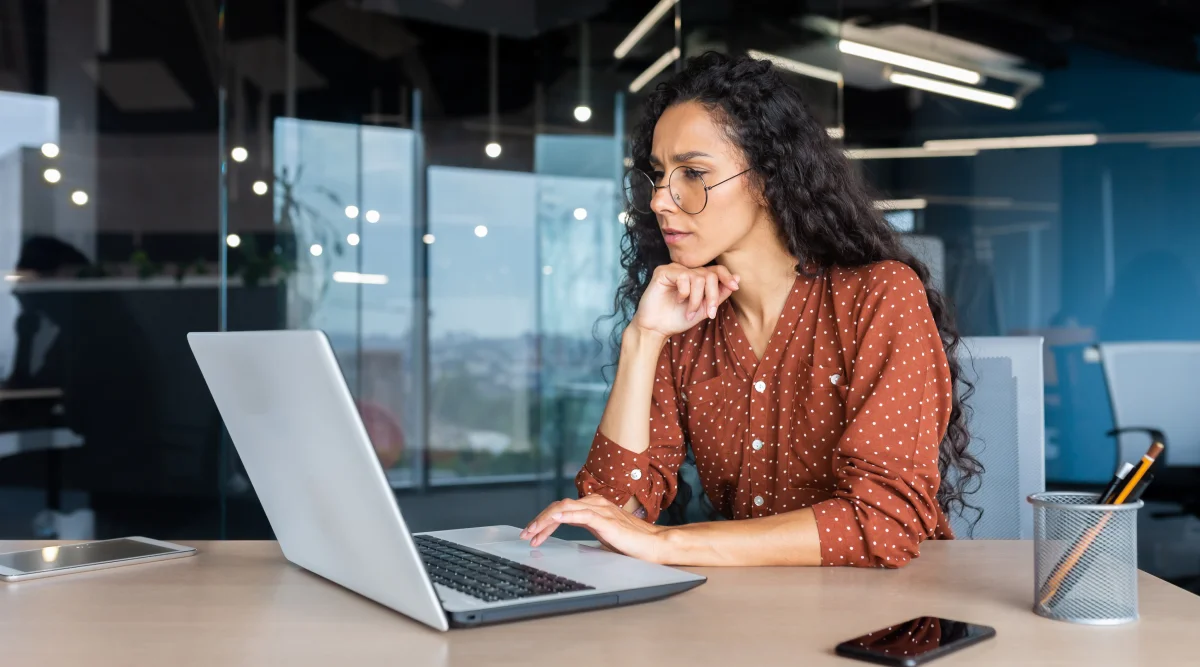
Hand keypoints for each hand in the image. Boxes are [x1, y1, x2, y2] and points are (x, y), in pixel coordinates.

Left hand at [520, 495, 669, 562]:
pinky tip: (551, 522)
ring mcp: (600, 509)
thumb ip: (590, 532)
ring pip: (564, 508)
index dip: (544, 521)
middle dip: (539, 521)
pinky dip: (562, 516)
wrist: (654, 544)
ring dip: (544, 520)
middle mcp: (595, 504)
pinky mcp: (605, 519)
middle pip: (559, 507)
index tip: (533, 535)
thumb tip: (574, 543)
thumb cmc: (633, 543)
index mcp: (594, 507)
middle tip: (525, 534)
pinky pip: (578, 514)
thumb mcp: (604, 537)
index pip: (562, 510)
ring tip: (532, 532)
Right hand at [630, 263, 738, 338]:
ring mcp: (675, 269)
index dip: (727, 277)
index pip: (716, 270)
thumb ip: (719, 294)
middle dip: (712, 295)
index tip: (735, 287)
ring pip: (698, 277)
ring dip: (696, 299)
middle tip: (708, 312)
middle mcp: (687, 270)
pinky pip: (683, 276)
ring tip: (689, 311)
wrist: (657, 329)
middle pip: (710, 275)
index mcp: (697, 277)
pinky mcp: (663, 271)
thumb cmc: (678, 319)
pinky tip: (677, 300)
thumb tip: (737, 279)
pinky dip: (684, 292)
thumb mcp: (705, 308)